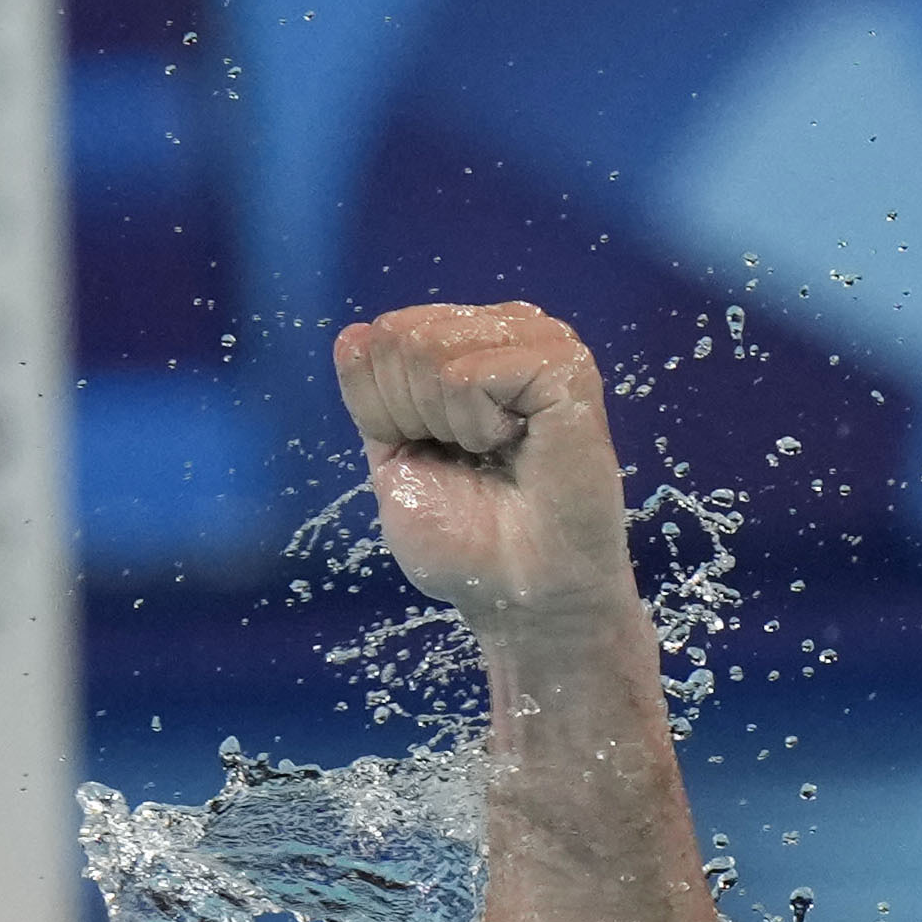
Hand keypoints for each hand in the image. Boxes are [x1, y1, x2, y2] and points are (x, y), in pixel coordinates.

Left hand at [333, 303, 638, 664]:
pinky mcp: (566, 367)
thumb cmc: (464, 536)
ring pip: (432, 349)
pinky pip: (470, 375)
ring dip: (444, 422)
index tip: (430, 451)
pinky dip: (475, 427)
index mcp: (467, 345)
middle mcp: (506, 332)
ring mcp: (541, 343)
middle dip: (409, 411)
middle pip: (401, 334)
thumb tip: (354, 333)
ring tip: (493, 453)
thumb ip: (372, 393)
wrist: (518, 589)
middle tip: (465, 457)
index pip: (381, 336)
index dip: (384, 407)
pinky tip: (516, 448)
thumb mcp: (393, 455)